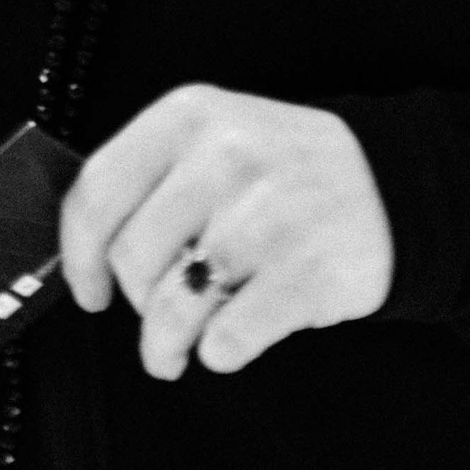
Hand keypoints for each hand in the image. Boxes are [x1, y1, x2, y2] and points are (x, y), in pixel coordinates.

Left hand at [58, 84, 393, 379]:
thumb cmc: (280, 173)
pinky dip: (219, 353)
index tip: (87, 290)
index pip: (98, 191)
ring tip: (174, 352)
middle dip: (134, 305)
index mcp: (190, 116)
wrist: (391, 184)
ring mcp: (271, 214)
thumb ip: (148, 180)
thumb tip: (82, 255)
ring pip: (173, 306)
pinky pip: (227, 337)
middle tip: (154, 321)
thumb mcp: (213, 138)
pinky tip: (229, 341)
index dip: (78, 255)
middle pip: (133, 257)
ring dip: (165, 345)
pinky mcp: (310, 272)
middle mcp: (227, 156)